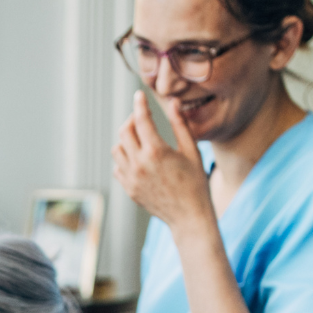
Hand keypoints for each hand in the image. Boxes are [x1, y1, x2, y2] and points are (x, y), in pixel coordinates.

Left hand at [112, 90, 216, 231]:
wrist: (189, 217)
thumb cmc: (195, 182)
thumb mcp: (191, 151)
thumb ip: (179, 125)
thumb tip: (172, 102)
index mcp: (157, 151)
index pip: (141, 119)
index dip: (139, 104)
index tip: (138, 95)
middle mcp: (140, 164)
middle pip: (124, 132)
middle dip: (131, 121)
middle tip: (141, 119)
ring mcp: (131, 178)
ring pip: (117, 149)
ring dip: (125, 140)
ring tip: (139, 139)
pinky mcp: (129, 189)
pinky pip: (118, 167)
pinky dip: (124, 159)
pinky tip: (138, 159)